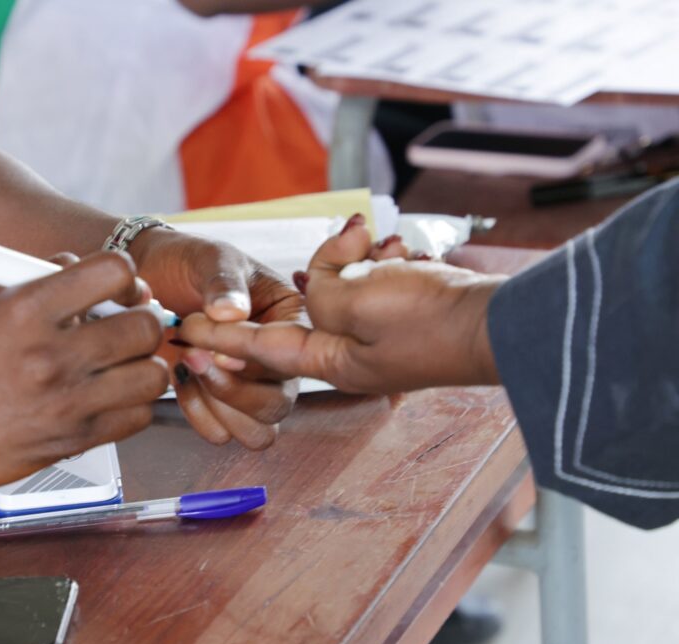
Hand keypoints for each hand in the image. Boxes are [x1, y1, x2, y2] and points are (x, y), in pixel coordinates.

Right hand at [0, 252, 168, 505]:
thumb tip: (94, 273)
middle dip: (142, 320)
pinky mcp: (74, 441)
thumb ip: (40, 283)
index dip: (126, 277)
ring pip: (152, 375)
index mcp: (26, 310)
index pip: (114, 271)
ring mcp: (66, 403)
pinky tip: (111, 398)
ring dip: (143, 365)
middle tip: (129, 326)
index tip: (120, 289)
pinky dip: (133, 405)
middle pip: (144, 326)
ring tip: (123, 365)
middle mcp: (51, 355)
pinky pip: (139, 417)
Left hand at [129, 228, 301, 449]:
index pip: (289, 359)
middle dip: (231, 389)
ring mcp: (249, 387)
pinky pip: (221, 433)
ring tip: (185, 366)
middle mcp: (277, 361)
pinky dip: (198, 414)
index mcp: (289, 321)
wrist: (149, 274)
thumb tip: (230, 313)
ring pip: (255, 431)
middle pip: (277, 405)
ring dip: (217, 407)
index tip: (211, 340)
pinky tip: (179, 378)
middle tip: (190, 354)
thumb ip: (223, 282)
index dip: (250, 359)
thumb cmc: (186, 261)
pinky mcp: (217, 404)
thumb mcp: (209, 258)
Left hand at [177, 216, 504, 394]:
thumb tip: (314, 290)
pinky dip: (382, 261)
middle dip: (324, 269)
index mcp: (331, 361)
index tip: (182, 331)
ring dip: (358, 259)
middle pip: (306, 309)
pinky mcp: (397, 317)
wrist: (500, 322)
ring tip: (389, 243)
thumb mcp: (358, 304)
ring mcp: (374, 336)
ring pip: (341, 287)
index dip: (219, 336)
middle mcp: (347, 353)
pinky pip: (372, 283)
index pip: (257, 347)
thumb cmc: (433, 320)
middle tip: (355, 243)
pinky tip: (405, 248)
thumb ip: (320, 295)